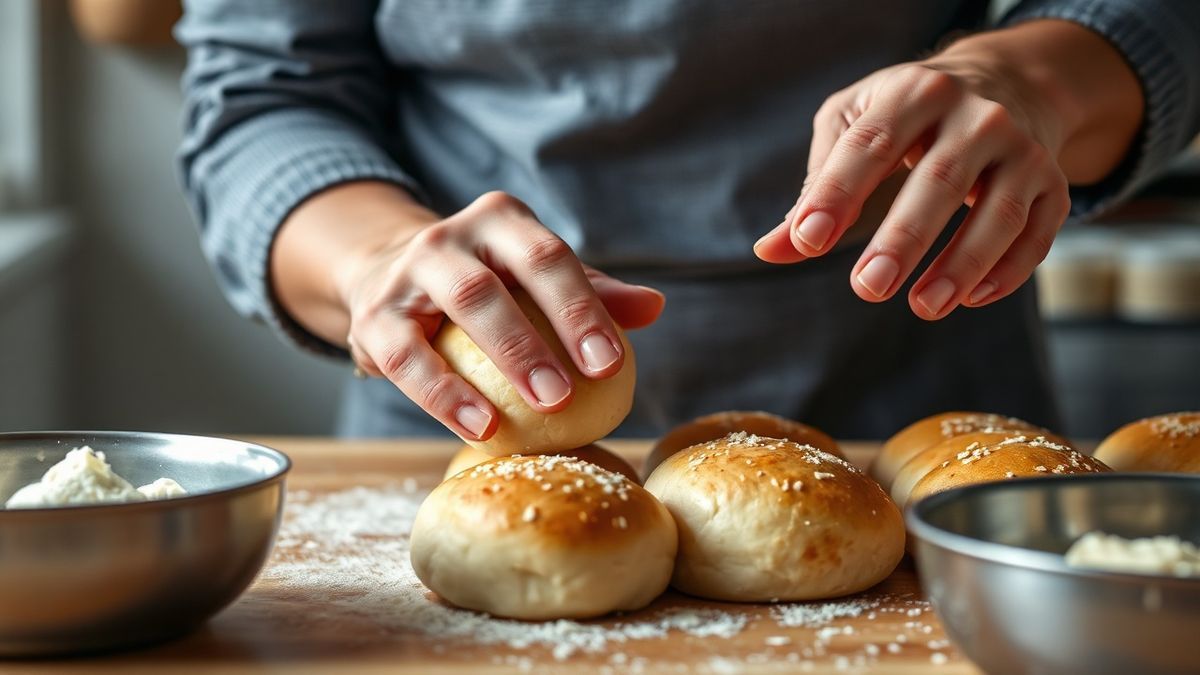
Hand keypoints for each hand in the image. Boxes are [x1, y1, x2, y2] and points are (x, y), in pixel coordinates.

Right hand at [333, 191, 663, 440]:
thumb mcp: (537, 282)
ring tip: (532, 414)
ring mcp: (406, 273)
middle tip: (568, 396)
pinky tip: (480, 428)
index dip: (580, 308)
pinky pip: (406, 359)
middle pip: (495, 286)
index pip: (548, 258)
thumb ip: (592, 294)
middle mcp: (450, 236)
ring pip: (453, 312)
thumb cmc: (490, 286)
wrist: (393, 281)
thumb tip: (654, 306)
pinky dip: (443, 397)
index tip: (610, 362)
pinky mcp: (373, 317)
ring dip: (495, 364)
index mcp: (500, 221)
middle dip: (536, 341)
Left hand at [755, 20, 1141, 319]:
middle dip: (903, 238)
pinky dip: (1008, 270)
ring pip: (999, 212)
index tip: (806, 241)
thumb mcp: (852, 127)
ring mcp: (1022, 149)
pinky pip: (1038, 233)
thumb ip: (814, 189)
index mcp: (914, 93)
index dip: (837, 193)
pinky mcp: (1053, 183)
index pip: (870, 146)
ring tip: (923, 307)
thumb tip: (771, 249)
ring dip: (962, 264)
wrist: (1008, 82)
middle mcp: (976, 115)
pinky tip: (971, 298)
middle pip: (939, 181)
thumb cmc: (906, 114)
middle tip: (866, 288)